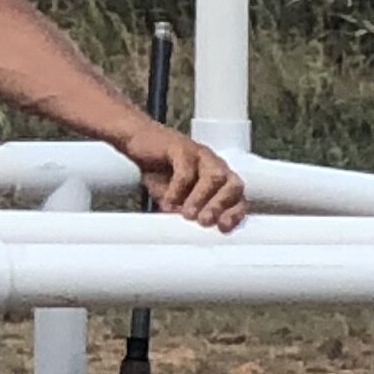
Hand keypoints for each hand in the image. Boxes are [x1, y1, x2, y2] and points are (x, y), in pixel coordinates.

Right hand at [127, 123, 244, 229]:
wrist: (135, 142)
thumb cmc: (159, 174)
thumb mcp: (174, 200)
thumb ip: (185, 212)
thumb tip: (190, 232)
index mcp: (221, 182)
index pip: (239, 199)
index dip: (235, 214)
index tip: (224, 229)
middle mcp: (216, 167)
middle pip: (234, 186)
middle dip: (221, 206)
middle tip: (205, 222)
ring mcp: (201, 155)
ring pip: (214, 177)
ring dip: (202, 198)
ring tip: (187, 214)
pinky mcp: (182, 147)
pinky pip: (186, 168)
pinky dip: (179, 188)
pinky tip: (168, 201)